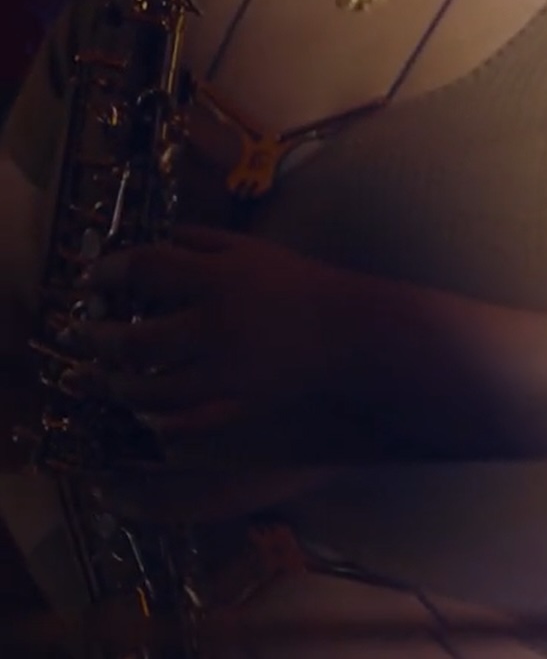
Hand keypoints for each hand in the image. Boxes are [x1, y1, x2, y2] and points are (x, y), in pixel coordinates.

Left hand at [60, 225, 367, 446]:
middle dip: (94, 337)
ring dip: (114, 384)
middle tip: (78, 333)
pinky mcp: (237, 404)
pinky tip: (145, 412)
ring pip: (146, 390)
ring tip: (102, 377)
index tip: (93, 278)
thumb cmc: (303, 284)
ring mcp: (224, 372)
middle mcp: (214, 325)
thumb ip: (204, 239)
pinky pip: (183, 421)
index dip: (108, 271)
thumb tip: (157, 236)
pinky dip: (157, 419)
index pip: (145, 267)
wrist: (355, 334)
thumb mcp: (254, 249)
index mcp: (219, 278)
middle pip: (132, 338)